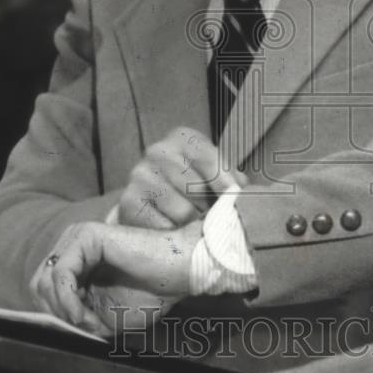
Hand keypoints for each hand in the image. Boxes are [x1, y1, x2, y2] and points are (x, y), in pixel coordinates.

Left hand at [30, 220, 201, 335]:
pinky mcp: (87, 236)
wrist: (179, 273)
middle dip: (57, 313)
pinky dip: (67, 301)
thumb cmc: (150, 294)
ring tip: (89, 321)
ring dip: (63, 310)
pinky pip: (60, 274)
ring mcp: (78, 237)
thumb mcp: (104, 317)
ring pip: (45, 281)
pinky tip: (83, 314)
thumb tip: (50, 325)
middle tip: (84, 326)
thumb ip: (76, 317)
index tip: (83, 330)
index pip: (43, 289)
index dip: (57, 316)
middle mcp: (72, 245)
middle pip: (39, 285)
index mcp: (76, 261)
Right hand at [119, 126, 245, 229]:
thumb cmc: (193, 184)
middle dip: (209, 207)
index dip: (225, 183)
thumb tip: (244, 193)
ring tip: (192, 222)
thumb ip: (232, 179)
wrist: (151, 200)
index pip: (209, 159)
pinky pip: (163, 227)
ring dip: (192, 223)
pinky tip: (173, 229)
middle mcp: (157, 151)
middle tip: (210, 215)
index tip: (233, 198)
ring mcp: (139, 175)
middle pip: (196, 187)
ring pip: (183, 211)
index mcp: (182, 138)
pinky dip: (173, 234)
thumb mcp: (214, 174)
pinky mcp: (127, 202)